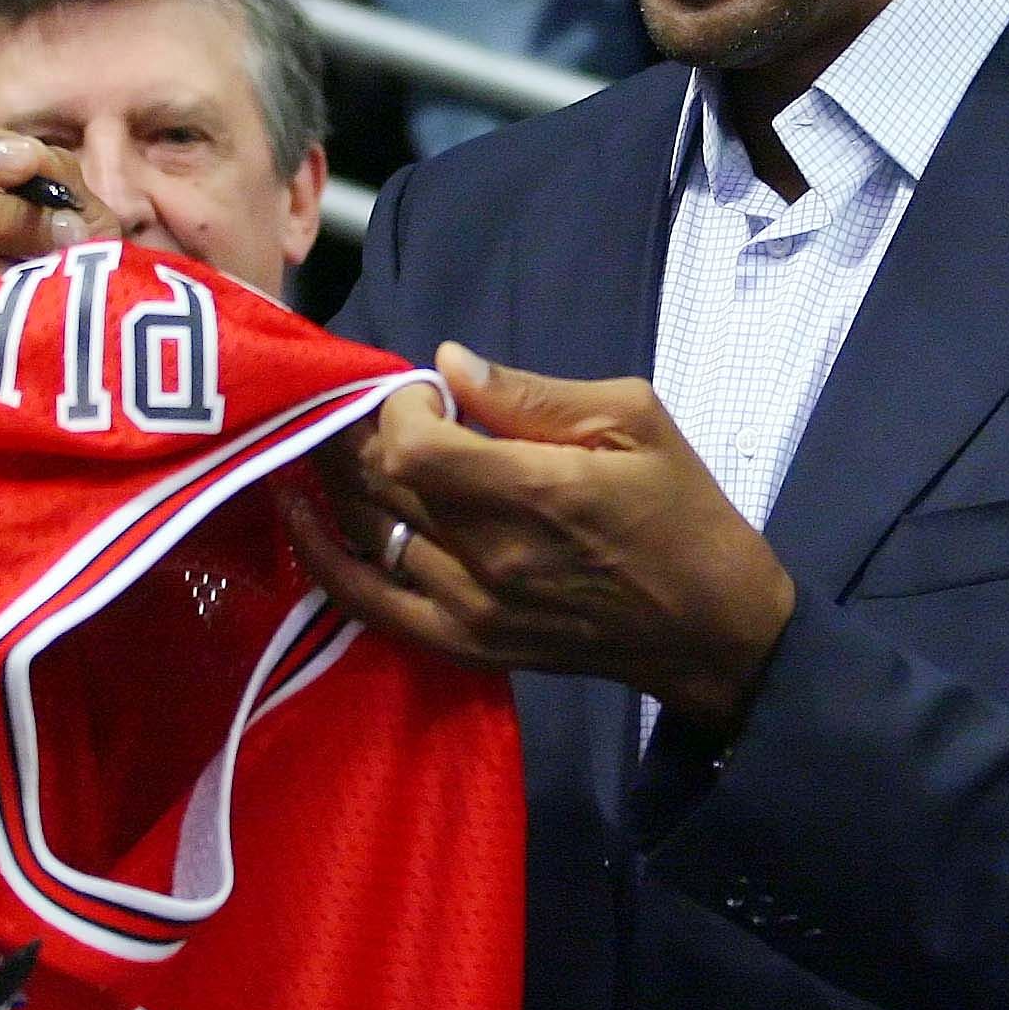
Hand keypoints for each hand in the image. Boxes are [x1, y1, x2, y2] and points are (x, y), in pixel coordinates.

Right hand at [0, 123, 94, 308]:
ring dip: (12, 258)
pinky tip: (35, 301)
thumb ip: (50, 173)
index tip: (27, 159)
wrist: (75, 348)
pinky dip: (6, 298)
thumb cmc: (59, 263)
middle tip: (61, 228)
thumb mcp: (59, 207)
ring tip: (59, 265)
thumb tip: (36, 164)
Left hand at [282, 341, 797, 728]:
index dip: (398, 406)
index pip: (412, 444)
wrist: (712, 629)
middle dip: (359, 433)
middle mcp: (490, 557)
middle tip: (359, 404)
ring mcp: (471, 610)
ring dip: (338, 482)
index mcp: (535, 493)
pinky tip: (296, 514)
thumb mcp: (634, 420)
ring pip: (369, 535)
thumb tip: (448, 363)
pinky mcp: (465, 646)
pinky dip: (324, 559)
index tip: (424, 390)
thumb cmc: (683, 512)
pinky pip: (370, 604)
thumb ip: (532, 394)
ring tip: (325, 440)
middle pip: (381, 485)